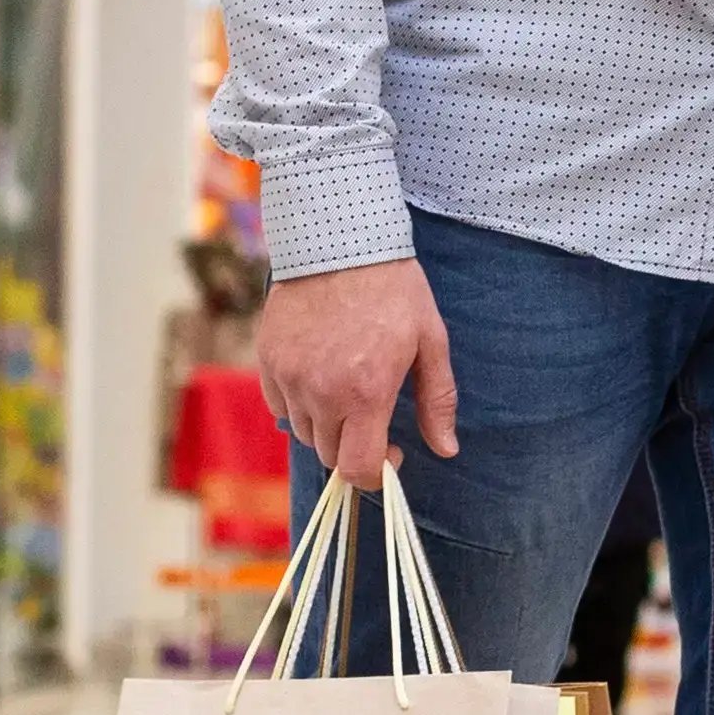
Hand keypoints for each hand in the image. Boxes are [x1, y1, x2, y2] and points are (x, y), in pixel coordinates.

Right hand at [259, 257, 455, 480]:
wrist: (340, 240)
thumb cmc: (393, 288)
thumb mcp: (430, 340)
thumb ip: (436, 400)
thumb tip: (446, 449)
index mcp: (366, 393)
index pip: (358, 469)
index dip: (376, 474)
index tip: (391, 453)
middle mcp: (321, 392)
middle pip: (330, 455)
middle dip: (354, 447)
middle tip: (372, 418)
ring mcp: (289, 377)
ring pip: (303, 432)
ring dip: (326, 425)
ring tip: (347, 390)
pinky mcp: (267, 360)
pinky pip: (280, 405)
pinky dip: (298, 403)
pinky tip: (320, 376)